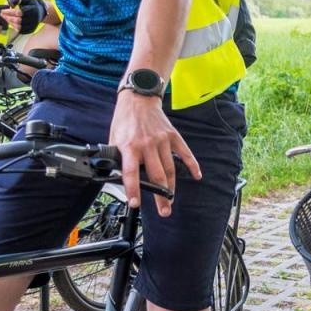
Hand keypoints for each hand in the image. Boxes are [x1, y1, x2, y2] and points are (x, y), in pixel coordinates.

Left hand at [0, 0, 45, 34]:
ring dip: (10, 22)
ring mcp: (33, 25)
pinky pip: (20, 31)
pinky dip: (14, 27)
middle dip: (8, 18)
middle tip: (2, 15)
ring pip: (18, 27)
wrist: (40, 12)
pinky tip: (10, 22)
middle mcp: (34, 18)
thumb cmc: (31, 4)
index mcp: (33, 10)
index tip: (2, 11)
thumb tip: (9, 2)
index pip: (19, 12)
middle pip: (18, 20)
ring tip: (5, 18)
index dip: (9, 12)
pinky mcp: (31, 30)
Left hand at [109, 92, 199, 216]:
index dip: (133, 190)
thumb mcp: (114, 139)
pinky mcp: (172, 136)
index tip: (135, 204)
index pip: (131, 173)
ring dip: (172, 187)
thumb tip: (117, 176)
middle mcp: (147, 145)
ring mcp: (162, 140)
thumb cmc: (125, 120)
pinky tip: (197, 175)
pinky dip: (192, 165)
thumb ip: (117, 157)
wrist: (138, 99)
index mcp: (129, 146)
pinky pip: (184, 153)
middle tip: (164, 211)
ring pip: (170, 169)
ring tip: (171, 200)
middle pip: (156, 175)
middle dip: (161, 196)